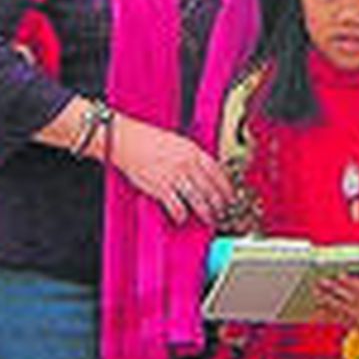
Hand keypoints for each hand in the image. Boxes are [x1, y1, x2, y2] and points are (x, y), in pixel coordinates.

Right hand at [108, 114, 233, 225]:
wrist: (128, 140)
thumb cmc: (150, 140)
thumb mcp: (179, 142)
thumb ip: (193, 155)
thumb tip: (206, 169)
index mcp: (193, 151)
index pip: (217, 172)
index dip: (226, 186)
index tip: (230, 195)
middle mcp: (186, 164)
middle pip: (210, 188)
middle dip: (219, 203)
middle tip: (223, 211)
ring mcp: (174, 176)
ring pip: (198, 200)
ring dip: (206, 212)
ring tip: (209, 218)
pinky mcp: (161, 188)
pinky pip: (177, 207)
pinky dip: (181, 215)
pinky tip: (183, 218)